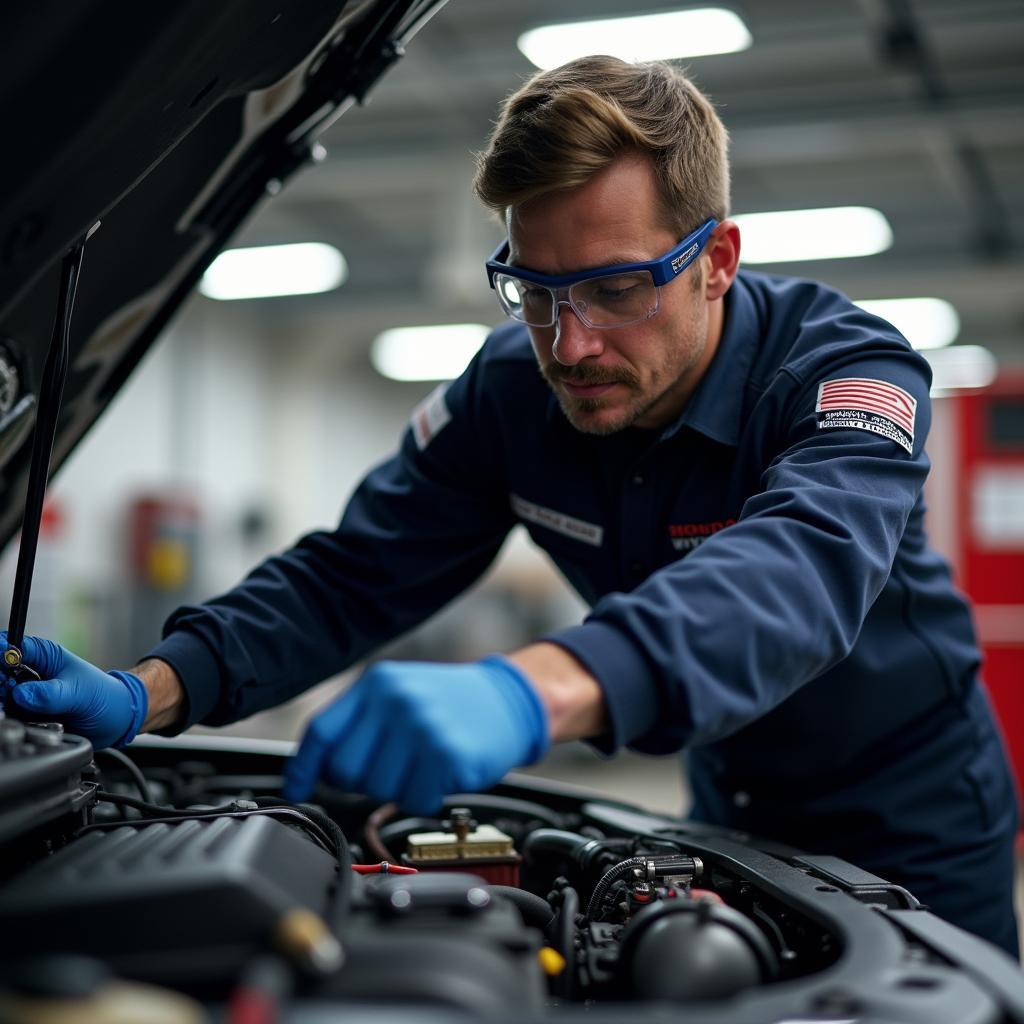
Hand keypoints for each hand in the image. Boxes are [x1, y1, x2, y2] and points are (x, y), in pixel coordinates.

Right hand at [0, 632, 147, 748]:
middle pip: (1, 673)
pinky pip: (11, 716)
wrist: (117, 719)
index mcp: (46, 656)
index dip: (1, 656)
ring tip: (20, 711)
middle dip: (1, 684)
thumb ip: (50, 695)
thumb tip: (21, 695)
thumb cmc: (105, 697)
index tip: (2, 674)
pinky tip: (23, 722)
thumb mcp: (80, 694)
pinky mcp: (28, 716)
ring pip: (3, 697)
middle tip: (9, 695)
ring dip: (5, 704)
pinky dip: (12, 720)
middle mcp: (33, 674)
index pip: (11, 647)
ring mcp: (29, 695)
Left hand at [284, 657, 548, 811]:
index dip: (304, 767)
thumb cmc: (454, 703)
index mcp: (378, 683)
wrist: (512, 700)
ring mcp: (420, 726)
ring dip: (400, 788)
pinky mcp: (444, 753)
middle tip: (394, 767)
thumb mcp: (403, 694)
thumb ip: (362, 723)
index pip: (322, 731)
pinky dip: (427, 796)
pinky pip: (414, 800)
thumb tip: (319, 769)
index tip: (298, 789)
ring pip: (378, 789)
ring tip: (424, 763)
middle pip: (345, 769)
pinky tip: (442, 772)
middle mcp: (395, 700)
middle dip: (363, 780)